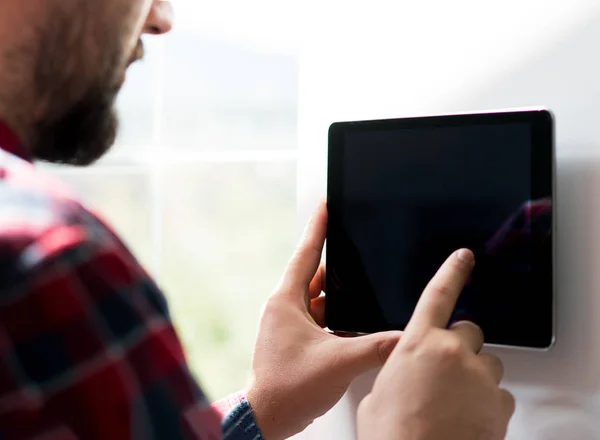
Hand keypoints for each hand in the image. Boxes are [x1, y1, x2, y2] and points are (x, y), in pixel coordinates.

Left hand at [246, 201, 401, 439]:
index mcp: (286, 302)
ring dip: (337, 297)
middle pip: (315, 276)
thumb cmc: (286, 388)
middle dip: (337, 268)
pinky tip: (352, 324)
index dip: (317, 227)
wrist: (268, 418)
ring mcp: (287, 325)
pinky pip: (318, 318)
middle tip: (357, 255)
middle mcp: (284, 309)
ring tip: (361, 291)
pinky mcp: (294, 340)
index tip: (324, 206)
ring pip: (317, 299)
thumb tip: (404, 337)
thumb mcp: (339, 362)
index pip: (304, 254)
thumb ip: (376, 347)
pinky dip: (334, 317)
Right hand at [357, 250, 514, 439]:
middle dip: (460, 347)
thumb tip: (405, 376)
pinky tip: (467, 419)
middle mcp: (452, 353)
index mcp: (417, 344)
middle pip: (470, 332)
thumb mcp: (378, 394)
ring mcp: (479, 378)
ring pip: (488, 365)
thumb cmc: (392, 435)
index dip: (452, 271)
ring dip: (475, 377)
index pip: (439, 294)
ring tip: (454, 403)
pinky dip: (487, 405)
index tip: (464, 258)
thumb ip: (397, 371)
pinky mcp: (499, 405)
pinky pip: (500, 395)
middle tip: (446, 373)